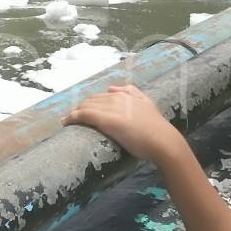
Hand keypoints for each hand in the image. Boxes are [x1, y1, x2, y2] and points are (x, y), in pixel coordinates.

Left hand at [61, 84, 186, 163]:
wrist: (163, 142)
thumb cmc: (156, 128)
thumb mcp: (147, 103)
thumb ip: (132, 92)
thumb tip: (112, 88)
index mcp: (125, 95)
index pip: (100, 97)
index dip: (89, 104)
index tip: (81, 112)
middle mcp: (117, 98)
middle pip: (90, 100)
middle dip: (79, 108)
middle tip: (70, 118)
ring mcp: (111, 109)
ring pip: (85, 107)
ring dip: (73, 113)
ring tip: (66, 121)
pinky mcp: (107, 121)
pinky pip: (84, 115)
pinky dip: (73, 118)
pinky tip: (66, 122)